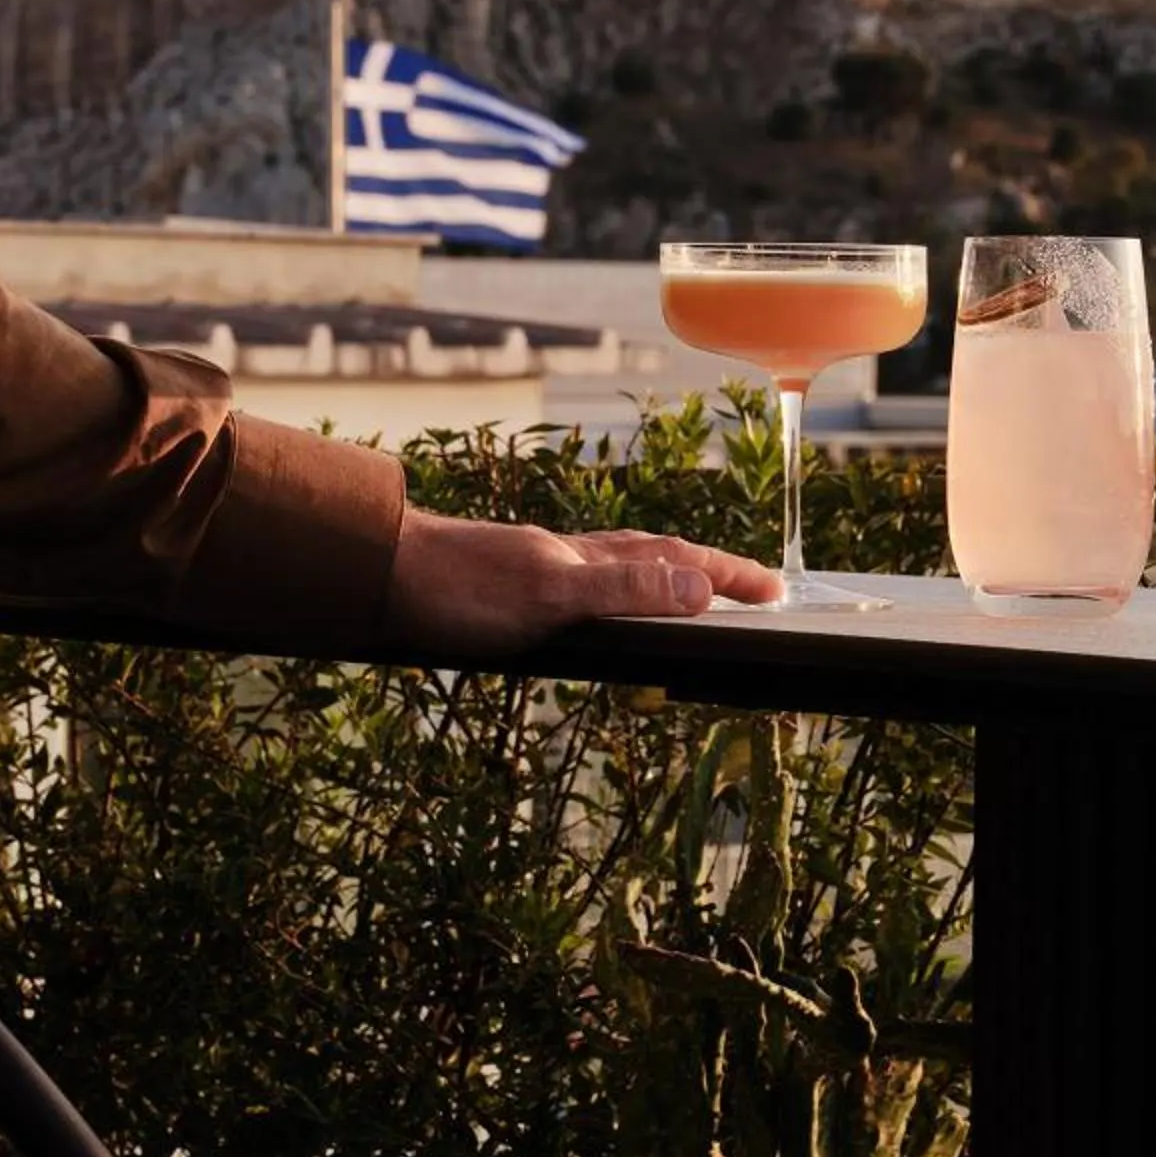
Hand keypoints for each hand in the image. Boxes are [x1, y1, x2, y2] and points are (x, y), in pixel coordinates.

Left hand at [381, 507, 782, 656]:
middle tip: (758, 589)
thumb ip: (623, 593)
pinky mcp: (513, 583)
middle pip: (658, 557)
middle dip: (711, 572)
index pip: (678, 562)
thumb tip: (701, 590)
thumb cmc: (456, 588)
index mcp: (589, 558)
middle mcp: (571, 556)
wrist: (378, 572)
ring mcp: (542, 565)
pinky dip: (617, 586)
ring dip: (666, 575)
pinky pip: (586, 580)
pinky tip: (601, 600)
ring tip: (696, 588)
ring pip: (622, 564)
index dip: (728, 576)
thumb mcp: (548, 597)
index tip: (777, 590)